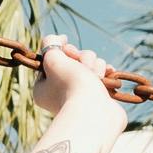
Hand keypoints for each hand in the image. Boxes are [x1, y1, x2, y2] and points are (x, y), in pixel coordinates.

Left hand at [23, 34, 126, 152]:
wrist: (96, 113)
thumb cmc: (72, 86)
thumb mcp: (54, 59)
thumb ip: (50, 44)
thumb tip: (60, 38)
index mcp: (44, 87)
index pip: (55, 58)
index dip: (64, 51)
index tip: (67, 52)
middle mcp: (61, 91)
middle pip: (74, 59)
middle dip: (82, 58)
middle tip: (83, 66)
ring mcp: (81, 95)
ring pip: (90, 64)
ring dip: (95, 65)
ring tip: (96, 77)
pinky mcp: (99, 96)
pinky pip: (102, 75)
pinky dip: (105, 72)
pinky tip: (108, 74)